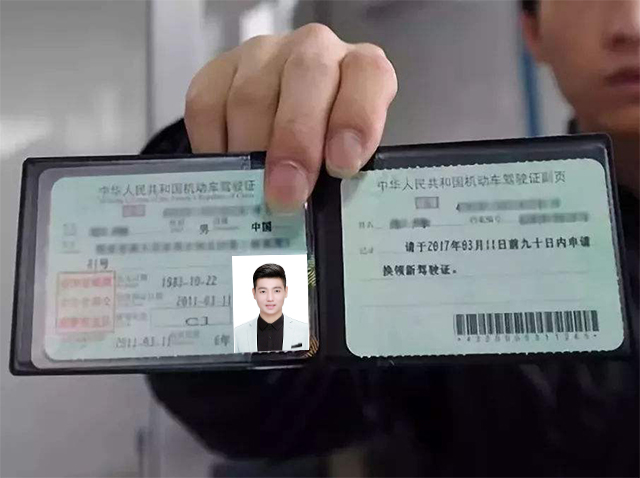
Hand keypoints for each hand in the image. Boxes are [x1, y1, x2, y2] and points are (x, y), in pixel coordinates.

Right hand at [184, 23, 397, 211]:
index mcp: (360, 69)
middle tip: (286, 193)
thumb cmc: (324, 147)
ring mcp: (264, 55)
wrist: (283, 122)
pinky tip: (227, 173)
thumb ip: (342, 179)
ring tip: (254, 192)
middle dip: (295, 142)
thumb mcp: (344, 161)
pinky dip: (215, 146)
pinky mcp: (219, 71)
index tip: (342, 165)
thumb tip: (322, 220)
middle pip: (306, 77)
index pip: (367, 75)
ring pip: (251, 94)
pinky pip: (208, 105)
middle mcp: (315, 51)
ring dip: (252, 151)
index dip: (355, 118)